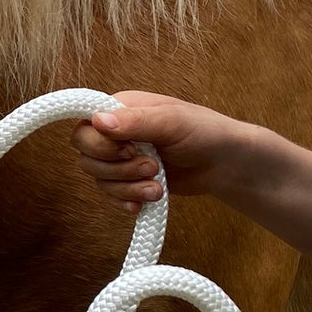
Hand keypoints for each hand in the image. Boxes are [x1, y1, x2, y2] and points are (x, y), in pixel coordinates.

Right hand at [71, 92, 240, 213]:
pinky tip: (147, 201)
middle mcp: (115, 134)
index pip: (84, 128)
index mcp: (121, 110)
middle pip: (87, 157)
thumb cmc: (204, 132)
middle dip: (118, 169)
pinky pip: (112, 196)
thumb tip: (97, 120)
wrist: (227, 164)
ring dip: (128, 188)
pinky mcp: (130, 181)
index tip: (130, 149)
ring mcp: (121, 159)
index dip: (100, 145)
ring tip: (158, 187)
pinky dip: (127, 201)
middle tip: (152, 167)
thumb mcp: (172, 122)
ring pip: (99, 180)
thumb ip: (135, 121)